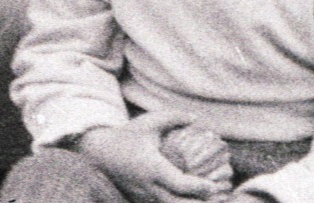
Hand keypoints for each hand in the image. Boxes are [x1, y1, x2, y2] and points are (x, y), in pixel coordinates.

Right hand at [77, 112, 226, 202]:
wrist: (99, 153)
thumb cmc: (127, 135)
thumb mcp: (149, 122)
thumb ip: (173, 118)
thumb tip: (196, 118)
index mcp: (152, 167)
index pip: (180, 184)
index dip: (199, 187)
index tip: (212, 185)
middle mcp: (148, 186)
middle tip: (214, 198)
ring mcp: (143, 197)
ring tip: (204, 201)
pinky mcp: (140, 201)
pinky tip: (187, 200)